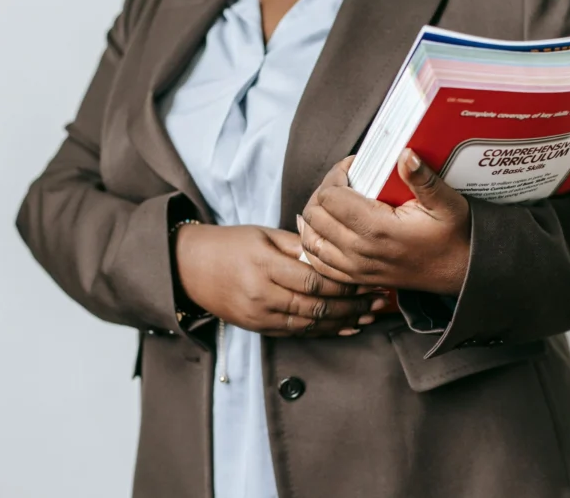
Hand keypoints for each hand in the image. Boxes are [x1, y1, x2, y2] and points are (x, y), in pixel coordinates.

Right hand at [174, 224, 385, 336]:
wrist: (190, 268)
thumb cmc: (231, 244)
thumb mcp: (264, 235)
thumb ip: (299, 245)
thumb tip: (334, 251)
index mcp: (264, 266)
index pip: (314, 280)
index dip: (345, 284)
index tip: (369, 279)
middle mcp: (262, 295)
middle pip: (316, 306)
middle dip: (352, 306)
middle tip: (379, 301)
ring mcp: (259, 316)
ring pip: (310, 324)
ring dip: (344, 322)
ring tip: (370, 316)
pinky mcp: (258, 328)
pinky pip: (297, 333)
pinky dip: (324, 332)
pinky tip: (346, 328)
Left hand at [299, 149, 471, 295]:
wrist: (460, 273)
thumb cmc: (454, 236)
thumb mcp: (446, 202)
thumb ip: (423, 178)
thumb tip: (405, 153)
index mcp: (378, 228)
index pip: (330, 196)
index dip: (337, 174)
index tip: (353, 166)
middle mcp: (360, 251)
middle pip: (314, 215)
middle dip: (323, 191)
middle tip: (342, 181)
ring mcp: (355, 268)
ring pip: (310, 239)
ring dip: (315, 216)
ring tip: (332, 201)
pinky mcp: (356, 278)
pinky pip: (318, 262)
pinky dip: (315, 242)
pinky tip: (324, 228)